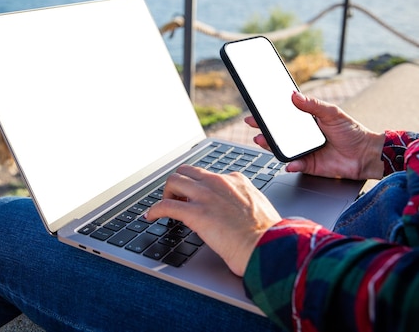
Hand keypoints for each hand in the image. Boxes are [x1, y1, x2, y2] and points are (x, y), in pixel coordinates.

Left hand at [145, 165, 281, 276]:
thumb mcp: (259, 209)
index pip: (209, 175)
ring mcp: (206, 196)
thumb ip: (245, 205)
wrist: (268, 246)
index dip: (199, 186)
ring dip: (166, 193)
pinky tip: (151, 217)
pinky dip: (154, 210)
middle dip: (179, 184)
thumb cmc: (268, 236)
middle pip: (187, 171)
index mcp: (237, 181)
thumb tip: (237, 214)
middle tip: (177, 199)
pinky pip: (165, 205)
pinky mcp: (195, 212)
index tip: (195, 197)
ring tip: (164, 207)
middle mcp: (219, 183)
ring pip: (174, 181)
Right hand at [245, 91, 385, 179]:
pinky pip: (295, 165)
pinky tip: (289, 162)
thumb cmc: (352, 132)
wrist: (367, 155)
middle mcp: (303, 137)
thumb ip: (313, 105)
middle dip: (264, 130)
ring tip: (262, 140)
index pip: (284, 117)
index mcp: (307, 122)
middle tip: (254, 125)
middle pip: (278, 134)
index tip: (257, 111)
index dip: (269, 115)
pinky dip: (291, 164)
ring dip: (271, 146)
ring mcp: (304, 152)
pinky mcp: (309, 166)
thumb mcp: (332, 113)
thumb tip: (295, 95)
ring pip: (282, 149)